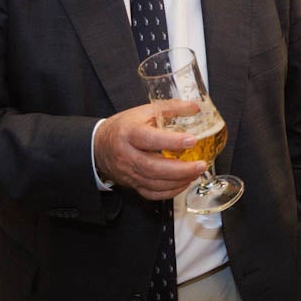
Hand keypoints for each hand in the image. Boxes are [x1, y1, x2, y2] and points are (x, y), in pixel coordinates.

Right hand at [92, 100, 207, 198]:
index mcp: (129, 133)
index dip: (172, 141)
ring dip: (179, 181)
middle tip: (200, 165)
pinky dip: (170, 191)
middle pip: (153, 167)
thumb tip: (194, 107)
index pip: (149, 138)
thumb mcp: (143, 111)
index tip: (192, 141)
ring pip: (154, 183)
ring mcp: (129, 172)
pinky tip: (183, 183)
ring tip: (195, 173)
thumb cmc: (123, 127)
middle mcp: (127, 155)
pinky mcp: (132, 184)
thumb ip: (170, 108)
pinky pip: (152, 193)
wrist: (100, 145)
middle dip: (181, 169)